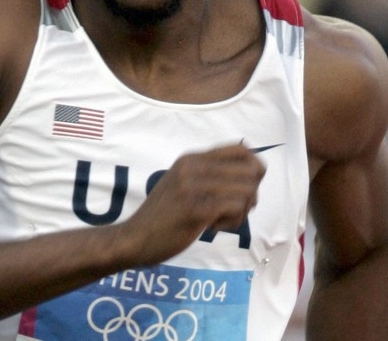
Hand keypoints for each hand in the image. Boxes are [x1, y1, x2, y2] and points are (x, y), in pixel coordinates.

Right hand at [120, 143, 265, 265]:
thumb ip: (207, 173)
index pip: (241, 149)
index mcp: (191, 158)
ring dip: (242, 210)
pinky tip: (214, 227)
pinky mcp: (196, 209)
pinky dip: (233, 221)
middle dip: (251, 193)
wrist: (134, 238)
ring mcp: (194, 186)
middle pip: (251, 170)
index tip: (245, 188)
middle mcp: (193, 166)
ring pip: (247, 190)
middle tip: (235, 209)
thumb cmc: (162, 216)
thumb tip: (251, 170)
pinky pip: (236, 207)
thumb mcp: (181, 183)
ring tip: (222, 220)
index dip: (254, 168)